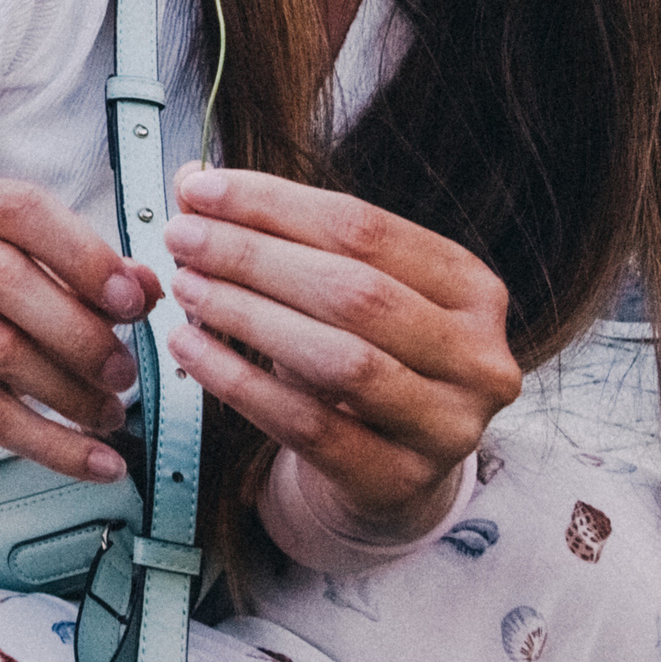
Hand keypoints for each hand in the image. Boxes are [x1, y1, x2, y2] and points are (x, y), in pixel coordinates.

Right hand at [0, 180, 161, 482]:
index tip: (133, 303)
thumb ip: (97, 279)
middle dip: (78, 331)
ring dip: (69, 392)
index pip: (21, 210)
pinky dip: (52, 444)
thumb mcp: (44, 282)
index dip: (83, 255)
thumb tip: (147, 287)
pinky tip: (97, 462)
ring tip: (110, 414)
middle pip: (2, 278)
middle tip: (124, 372)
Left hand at [163, 164, 519, 539]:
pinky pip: (308, 426)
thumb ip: (274, 232)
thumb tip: (193, 180)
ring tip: (185, 287)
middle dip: (254, 256)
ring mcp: (448, 425)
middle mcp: (478, 356)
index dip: (274, 204)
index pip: (365, 228)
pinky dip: (240, 383)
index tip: (199, 190)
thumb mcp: (331, 289)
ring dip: (247, 315)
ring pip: (339, 359)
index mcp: (470, 288)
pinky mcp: (399, 480)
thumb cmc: (357, 355)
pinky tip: (189, 349)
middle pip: (354, 291)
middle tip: (182, 238)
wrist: (386, 470)